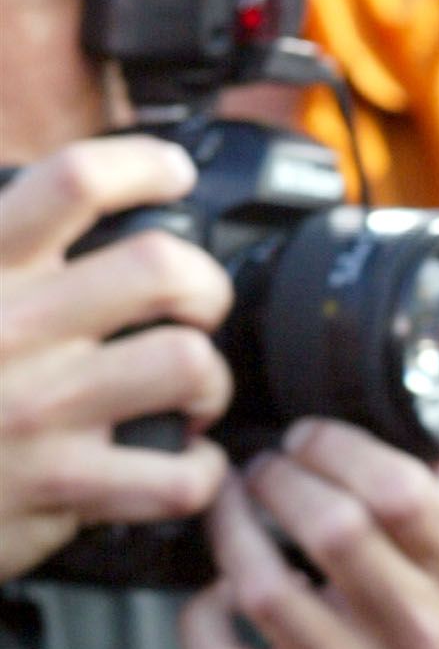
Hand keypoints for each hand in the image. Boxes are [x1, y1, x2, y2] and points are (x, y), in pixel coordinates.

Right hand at [0, 137, 233, 581]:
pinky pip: (177, 476)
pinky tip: (185, 465)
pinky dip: (201, 472)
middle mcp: (14, 326)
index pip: (73, 182)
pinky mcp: (58, 485)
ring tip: (193, 393)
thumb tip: (42, 200)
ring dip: (210, 381)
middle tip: (200, 309)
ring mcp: (41, 408)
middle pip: (162, 269)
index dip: (142, 163)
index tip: (172, 171)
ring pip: (187, 365)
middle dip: (205, 287)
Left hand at [179, 419, 438, 648]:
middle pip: (332, 528)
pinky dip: (200, 616)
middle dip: (276, 479)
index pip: (402, 491)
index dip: (337, 445)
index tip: (307, 439)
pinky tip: (214, 596)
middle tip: (259, 471)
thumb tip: (416, 408)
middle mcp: (416, 640)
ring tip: (226, 510)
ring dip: (228, 533)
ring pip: (264, 591)